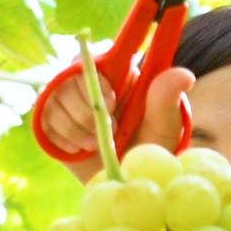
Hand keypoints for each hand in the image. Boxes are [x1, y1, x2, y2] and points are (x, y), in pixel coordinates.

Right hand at [41, 64, 195, 154]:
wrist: (123, 177)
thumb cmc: (149, 147)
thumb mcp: (163, 127)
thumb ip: (167, 99)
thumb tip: (186, 74)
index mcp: (118, 71)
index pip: (98, 53)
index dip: (98, 76)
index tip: (111, 101)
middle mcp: (90, 77)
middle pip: (72, 75)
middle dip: (89, 109)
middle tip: (111, 132)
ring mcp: (67, 95)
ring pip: (56, 96)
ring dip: (77, 126)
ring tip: (97, 144)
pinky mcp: (50, 116)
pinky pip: (44, 117)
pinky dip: (63, 137)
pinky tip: (80, 149)